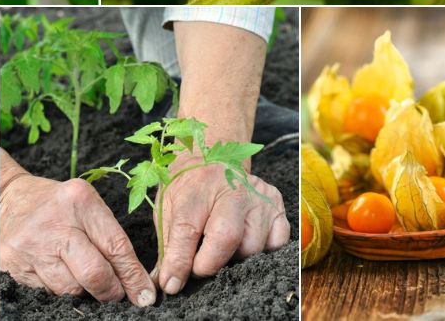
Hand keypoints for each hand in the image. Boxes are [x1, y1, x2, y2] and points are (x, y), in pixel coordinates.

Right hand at [0, 173, 155, 305]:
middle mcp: (54, 223)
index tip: (144, 294)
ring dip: (84, 291)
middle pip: (94, 274)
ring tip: (83, 276)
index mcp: (80, 202)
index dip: (133, 276)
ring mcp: (31, 245)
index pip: (115, 247)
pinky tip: (59, 273)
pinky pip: (47, 291)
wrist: (9, 197)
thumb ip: (110, 238)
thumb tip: (135, 280)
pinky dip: (60, 289)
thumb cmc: (58, 204)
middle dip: (111, 291)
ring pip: (70, 290)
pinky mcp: (12, 263)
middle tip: (117, 294)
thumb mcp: (88, 205)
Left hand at [155, 154, 288, 294]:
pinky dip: (260, 251)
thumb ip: (168, 247)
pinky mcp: (277, 206)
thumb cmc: (188, 190)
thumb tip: (167, 284)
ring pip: (252, 247)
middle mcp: (233, 189)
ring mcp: (259, 197)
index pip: (188, 229)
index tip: (172, 284)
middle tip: (198, 268)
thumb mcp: (167, 210)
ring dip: (234, 258)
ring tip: (222, 248)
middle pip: (226, 237)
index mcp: (198, 187)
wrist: (213, 159)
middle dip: (209, 264)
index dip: (179, 262)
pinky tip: (244, 241)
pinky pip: (275, 244)